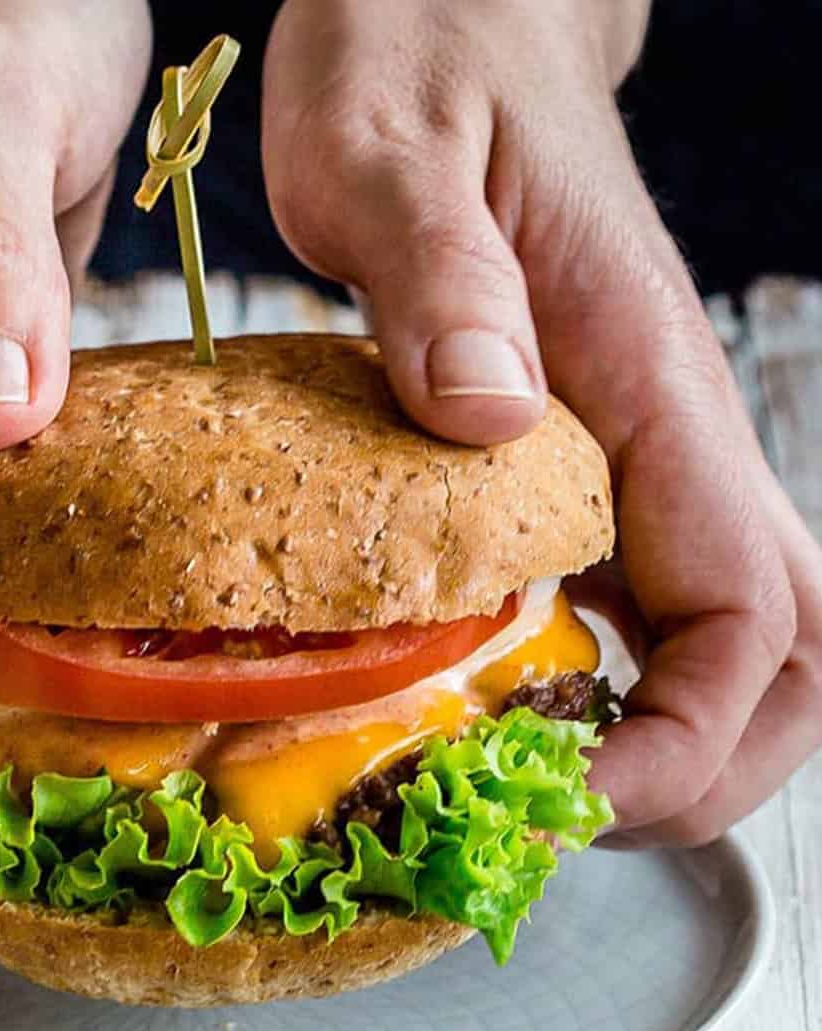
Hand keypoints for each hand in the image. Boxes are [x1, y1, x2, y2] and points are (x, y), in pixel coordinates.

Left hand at [263, 0, 821, 844]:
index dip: (688, 739)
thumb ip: (441, 281)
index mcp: (643, 383)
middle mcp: (658, 434)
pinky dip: (586, 678)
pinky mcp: (571, 452)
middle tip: (560, 813)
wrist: (447, 17)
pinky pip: (626, 595)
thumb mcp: (394, 155)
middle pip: (774, 653)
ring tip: (521, 782)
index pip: (749, 612)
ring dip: (647, 738)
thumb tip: (486, 420)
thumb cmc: (422, 64)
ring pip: (708, 637)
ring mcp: (624, 450)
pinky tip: (496, 696)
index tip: (575, 792)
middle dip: (693, 770)